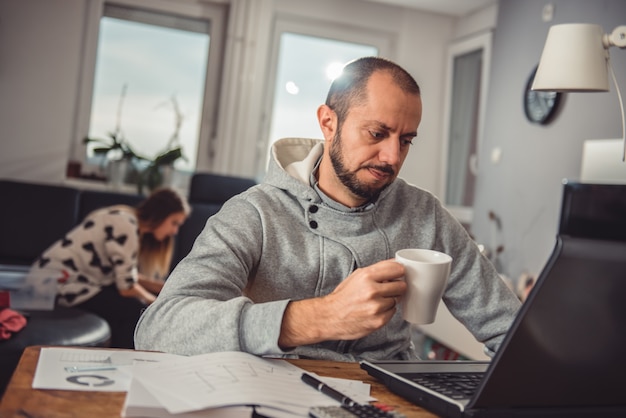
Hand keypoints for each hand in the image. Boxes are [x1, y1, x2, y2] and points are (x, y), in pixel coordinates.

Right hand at [279, 259, 405, 347]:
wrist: (330, 317)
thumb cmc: (343, 296)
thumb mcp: (357, 276)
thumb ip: (377, 269)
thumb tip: (396, 263)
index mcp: (367, 276)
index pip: (397, 269)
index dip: (399, 272)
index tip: (398, 274)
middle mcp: (372, 291)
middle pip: (401, 285)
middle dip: (396, 287)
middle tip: (387, 289)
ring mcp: (376, 307)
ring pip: (397, 300)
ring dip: (390, 300)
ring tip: (376, 301)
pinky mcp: (379, 321)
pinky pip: (392, 312)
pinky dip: (386, 311)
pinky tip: (374, 310)